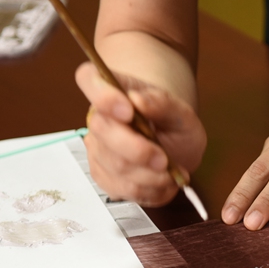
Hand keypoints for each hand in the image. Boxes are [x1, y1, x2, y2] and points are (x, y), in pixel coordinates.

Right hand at [76, 63, 205, 205]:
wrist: (174, 145)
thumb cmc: (173, 124)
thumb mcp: (180, 111)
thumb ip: (162, 103)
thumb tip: (139, 100)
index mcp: (112, 89)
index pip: (89, 78)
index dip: (102, 95)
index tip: (128, 110)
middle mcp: (99, 118)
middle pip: (102, 131)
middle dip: (136, 149)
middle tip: (163, 158)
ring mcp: (98, 149)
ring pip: (116, 166)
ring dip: (149, 174)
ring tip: (170, 170)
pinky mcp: (104, 176)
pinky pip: (123, 188)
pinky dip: (150, 189)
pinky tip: (163, 180)